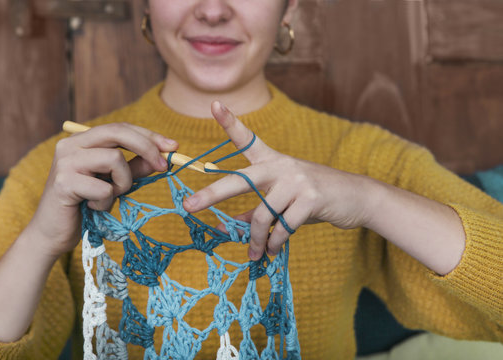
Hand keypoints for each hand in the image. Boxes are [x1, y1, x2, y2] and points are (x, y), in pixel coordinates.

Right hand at [28, 122, 177, 257]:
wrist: (53, 235)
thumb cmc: (86, 206)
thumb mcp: (116, 183)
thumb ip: (135, 168)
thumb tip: (162, 155)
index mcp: (83, 140)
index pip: (121, 128)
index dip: (149, 136)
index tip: (173, 146)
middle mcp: (70, 145)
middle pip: (118, 132)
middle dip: (147, 147)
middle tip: (164, 166)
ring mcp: (65, 162)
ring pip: (115, 159)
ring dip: (123, 183)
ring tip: (110, 197)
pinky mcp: (63, 183)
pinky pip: (104, 189)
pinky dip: (107, 203)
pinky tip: (92, 208)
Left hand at [183, 102, 375, 260]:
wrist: (356, 197)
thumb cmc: (313, 198)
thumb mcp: (284, 199)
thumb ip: (258, 209)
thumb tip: (235, 225)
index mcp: (273, 161)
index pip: (248, 139)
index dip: (230, 123)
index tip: (214, 105)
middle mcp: (281, 166)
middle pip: (241, 180)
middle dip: (212, 194)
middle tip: (189, 206)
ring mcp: (297, 181)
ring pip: (263, 214)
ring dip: (256, 239)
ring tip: (255, 253)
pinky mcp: (311, 198)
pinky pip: (284, 227)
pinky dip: (276, 243)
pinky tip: (273, 250)